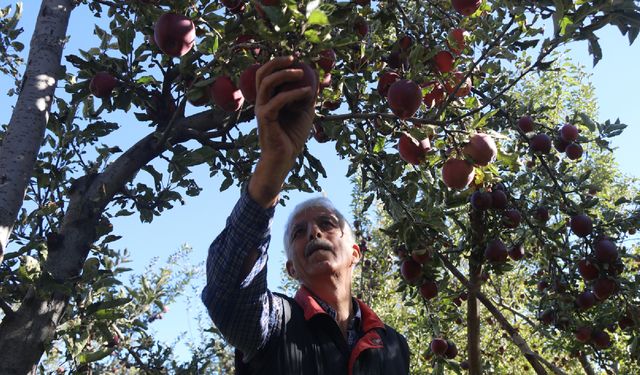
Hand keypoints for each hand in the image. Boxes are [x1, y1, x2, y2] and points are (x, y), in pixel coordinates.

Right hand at [249, 56, 316, 206]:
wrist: (284, 158)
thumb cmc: (293, 136)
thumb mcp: (305, 112)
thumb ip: (308, 96)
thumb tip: (317, 78)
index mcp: (267, 98)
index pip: (267, 74)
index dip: (278, 63)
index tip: (295, 58)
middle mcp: (261, 101)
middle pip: (261, 73)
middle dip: (276, 62)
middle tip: (293, 58)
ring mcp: (261, 109)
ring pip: (267, 83)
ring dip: (284, 74)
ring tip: (301, 72)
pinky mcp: (265, 118)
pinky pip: (278, 100)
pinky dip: (294, 93)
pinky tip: (308, 92)